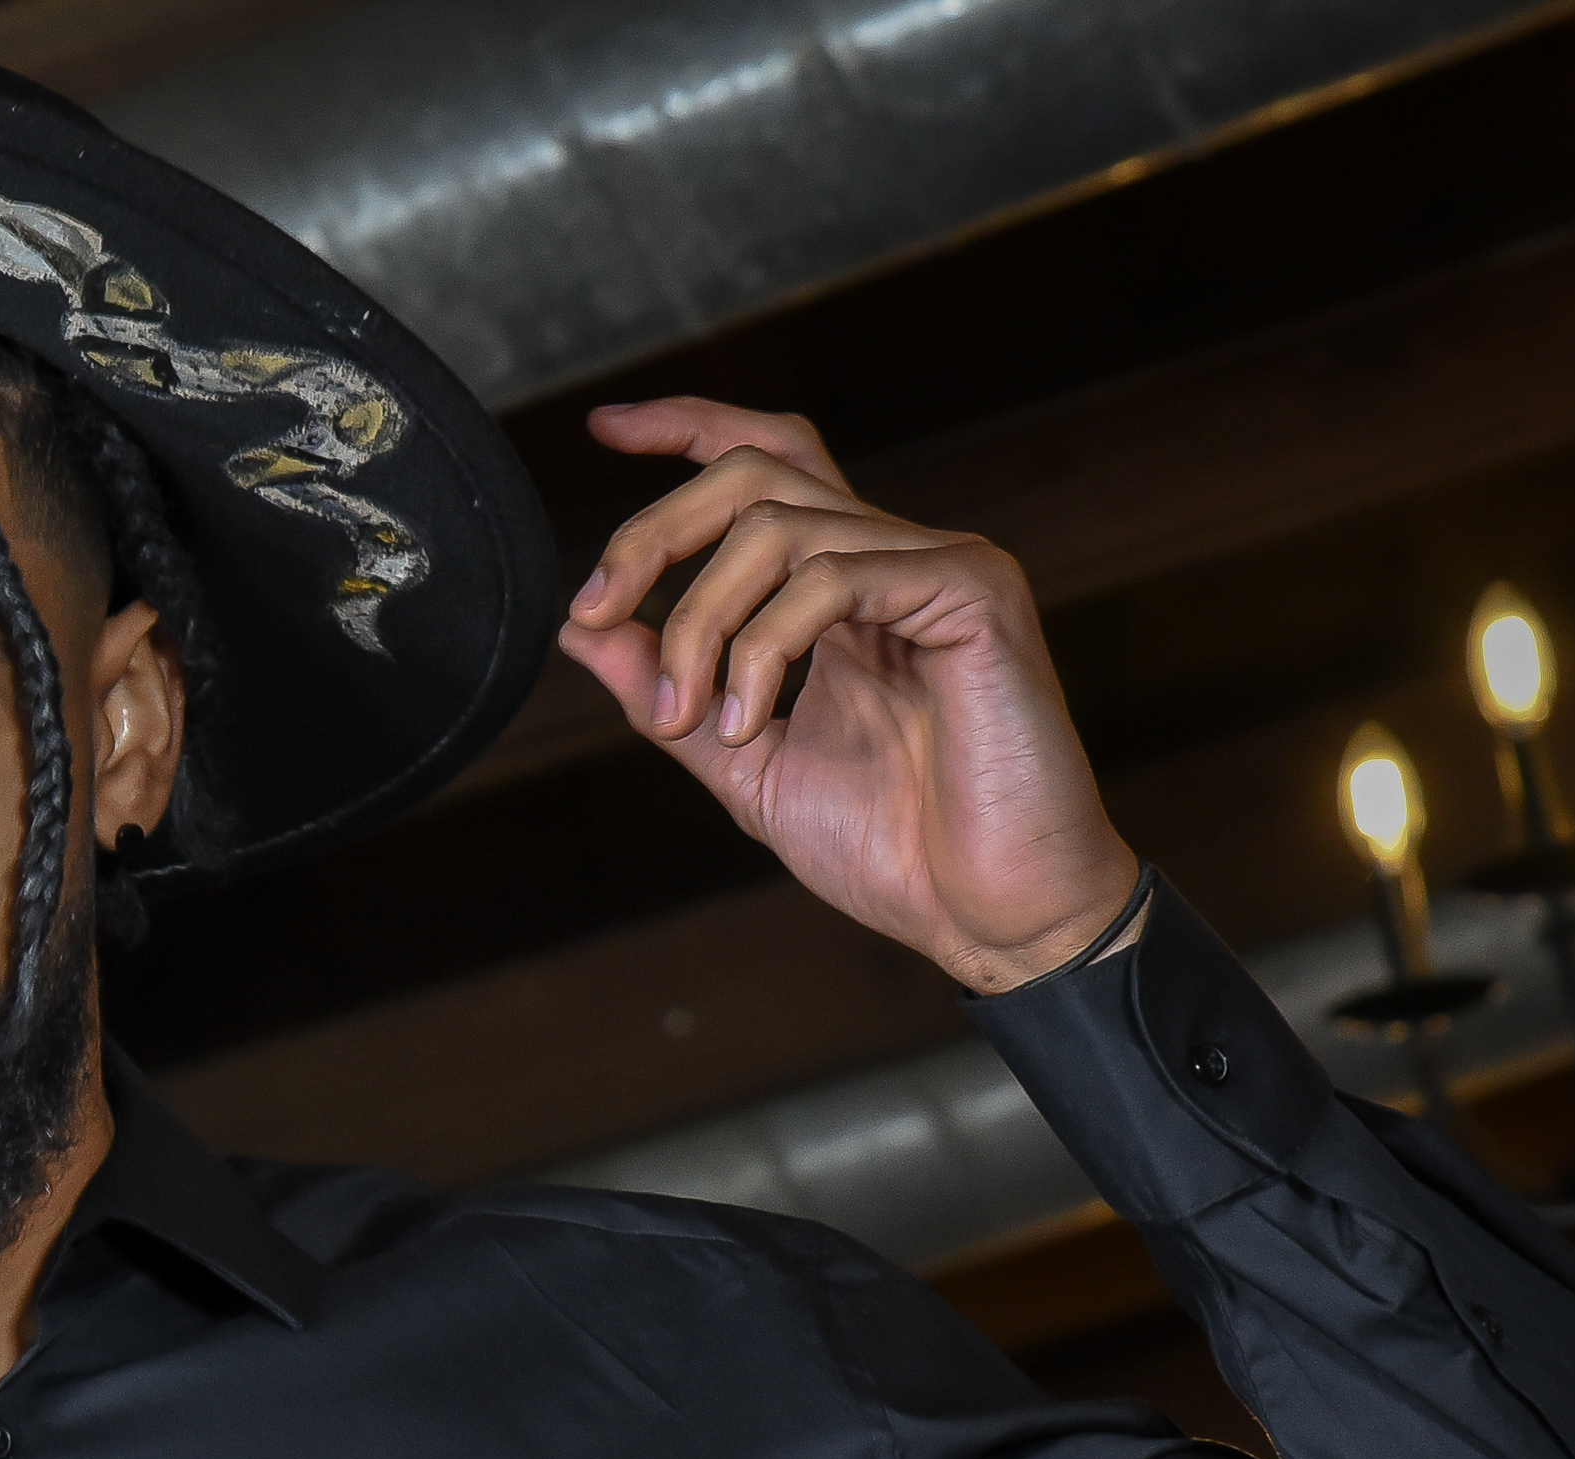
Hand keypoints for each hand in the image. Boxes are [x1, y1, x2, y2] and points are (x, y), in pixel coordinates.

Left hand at [554, 399, 1141, 995]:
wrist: (991, 913)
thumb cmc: (894, 849)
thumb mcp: (746, 764)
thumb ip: (670, 691)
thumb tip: (583, 628)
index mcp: (841, 589)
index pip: (764, 466)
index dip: (683, 430)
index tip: (601, 429)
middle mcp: (891, 557)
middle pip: (752, 473)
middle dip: (651, 534)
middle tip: (595, 610)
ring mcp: (939, 565)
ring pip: (776, 524)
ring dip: (699, 620)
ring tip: (685, 715)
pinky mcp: (974, 590)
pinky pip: (835, 574)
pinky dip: (764, 644)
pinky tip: (752, 720)